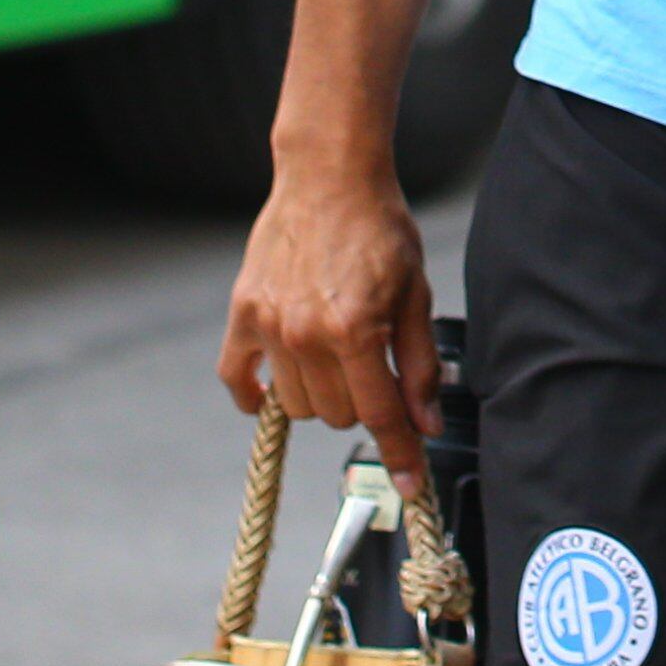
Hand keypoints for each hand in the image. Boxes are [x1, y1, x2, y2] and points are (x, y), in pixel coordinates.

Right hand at [220, 162, 442, 506]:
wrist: (329, 178)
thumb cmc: (381, 230)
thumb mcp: (417, 294)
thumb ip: (421, 365)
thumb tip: (426, 424)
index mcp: (356, 331)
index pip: (382, 415)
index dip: (402, 455)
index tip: (412, 487)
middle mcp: (307, 336)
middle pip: (338, 415)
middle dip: (364, 403)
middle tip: (374, 366)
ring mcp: (270, 327)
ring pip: (297, 405)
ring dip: (321, 394)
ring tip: (336, 353)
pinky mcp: (244, 315)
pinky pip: (239, 380)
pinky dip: (255, 395)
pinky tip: (273, 388)